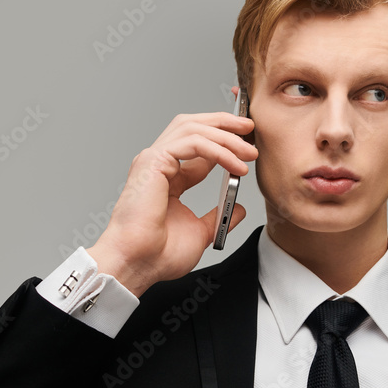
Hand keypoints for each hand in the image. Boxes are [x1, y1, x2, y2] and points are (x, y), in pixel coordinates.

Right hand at [87, 109, 256, 297]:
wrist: (138, 264)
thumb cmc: (157, 254)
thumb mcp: (201, 232)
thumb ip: (218, 216)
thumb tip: (238, 208)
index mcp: (167, 177)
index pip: (196, 145)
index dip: (223, 141)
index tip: (248, 147)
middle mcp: (158, 163)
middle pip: (192, 126)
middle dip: (223, 123)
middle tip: (249, 128)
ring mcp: (154, 160)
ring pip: (193, 129)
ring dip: (225, 136)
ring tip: (249, 150)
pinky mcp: (154, 161)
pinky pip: (193, 143)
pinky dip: (218, 150)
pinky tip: (235, 164)